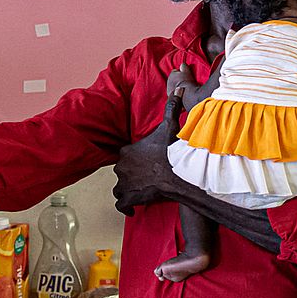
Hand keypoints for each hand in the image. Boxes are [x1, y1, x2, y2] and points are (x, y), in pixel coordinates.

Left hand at [112, 89, 184, 214]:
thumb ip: (172, 107)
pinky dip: (125, 206)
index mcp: (127, 150)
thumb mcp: (171, 126)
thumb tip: (177, 88)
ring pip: (118, 188)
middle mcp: (121, 166)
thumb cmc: (171, 151)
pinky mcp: (128, 197)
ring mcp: (123, 183)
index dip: (133, 159)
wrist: (176, 174)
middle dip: (129, 174)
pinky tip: (131, 208)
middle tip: (143, 177)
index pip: (124, 155)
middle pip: (121, 171)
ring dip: (126, 190)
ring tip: (138, 191)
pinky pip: (121, 204)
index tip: (143, 162)